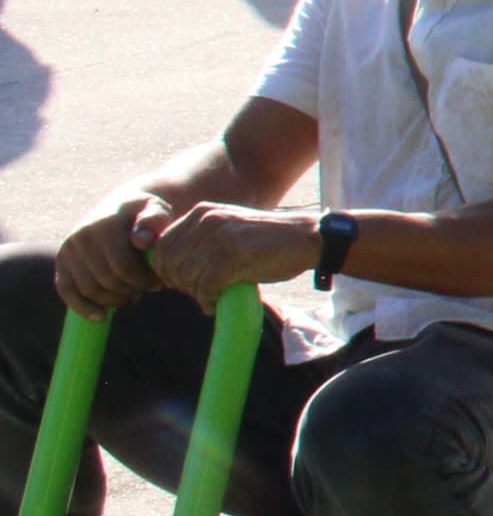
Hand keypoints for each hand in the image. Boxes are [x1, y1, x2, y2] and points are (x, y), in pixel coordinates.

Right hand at [52, 194, 173, 315]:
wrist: (122, 207)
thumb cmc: (145, 213)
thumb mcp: (156, 210)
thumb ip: (154, 221)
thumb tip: (142, 242)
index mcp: (105, 225)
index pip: (123, 267)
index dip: (143, 281)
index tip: (159, 283)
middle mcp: (81, 236)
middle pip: (107, 281)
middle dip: (130, 291)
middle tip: (146, 290)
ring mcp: (68, 250)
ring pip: (89, 290)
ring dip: (113, 300)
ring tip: (132, 296)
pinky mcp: (62, 261)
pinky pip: (66, 291)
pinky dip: (82, 307)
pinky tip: (102, 317)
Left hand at [141, 202, 317, 307]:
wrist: (308, 238)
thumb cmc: (269, 241)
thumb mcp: (228, 230)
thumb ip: (201, 240)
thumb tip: (169, 267)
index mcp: (202, 212)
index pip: (161, 245)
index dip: (164, 269)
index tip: (180, 282)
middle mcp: (206, 220)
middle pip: (169, 263)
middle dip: (178, 283)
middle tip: (197, 292)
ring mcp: (219, 237)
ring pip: (185, 277)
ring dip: (194, 294)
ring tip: (209, 298)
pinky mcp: (233, 256)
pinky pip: (205, 287)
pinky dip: (207, 300)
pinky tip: (215, 303)